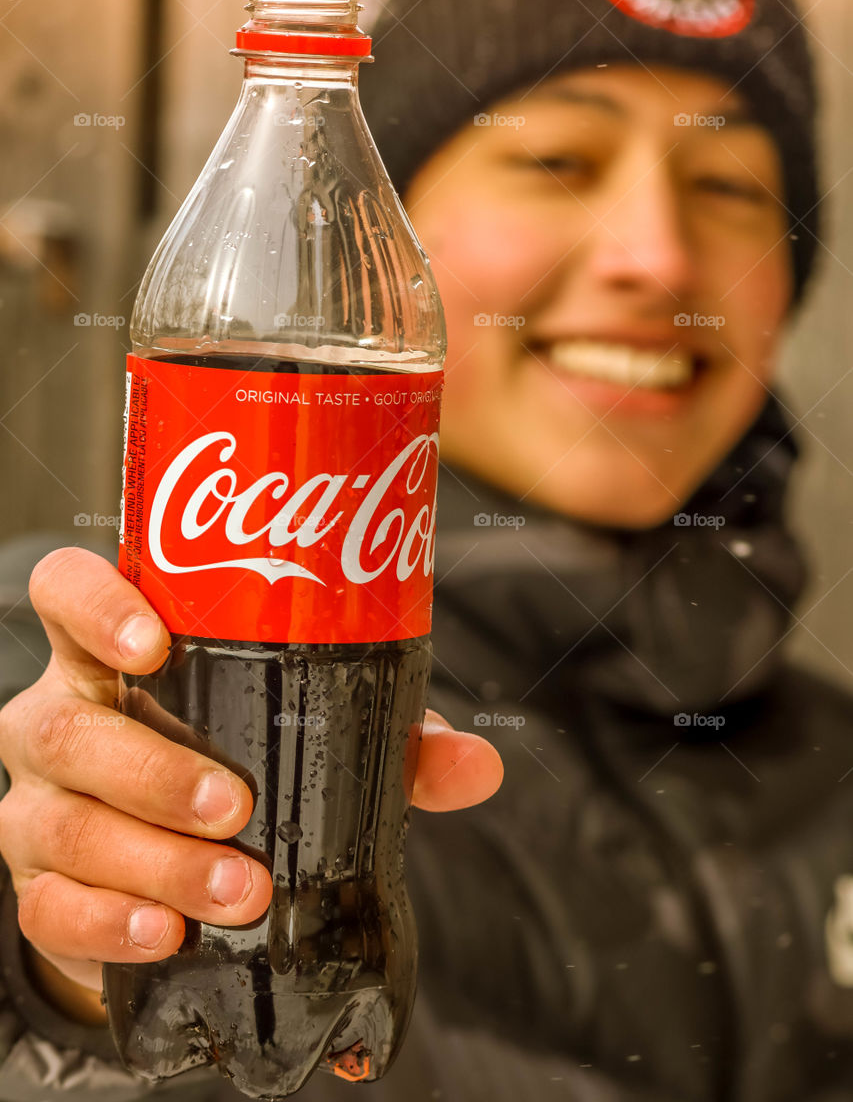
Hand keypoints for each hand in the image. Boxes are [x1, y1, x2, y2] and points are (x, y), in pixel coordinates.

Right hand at [0, 548, 502, 1005]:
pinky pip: (48, 906)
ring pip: (61, 821)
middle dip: (154, 771)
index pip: (66, 593)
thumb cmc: (238, 757)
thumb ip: (385, 738)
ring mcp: (39, 802)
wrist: (166, 859)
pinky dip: (110, 922)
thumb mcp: (306, 731)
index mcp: (115, 652)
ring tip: (235, 891)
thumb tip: (477, 764)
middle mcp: (60, 716)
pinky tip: (167, 933)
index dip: (96, 607)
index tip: (153, 642)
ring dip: (153, 860)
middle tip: (238, 807)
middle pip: (68, 727)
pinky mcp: (39, 885)